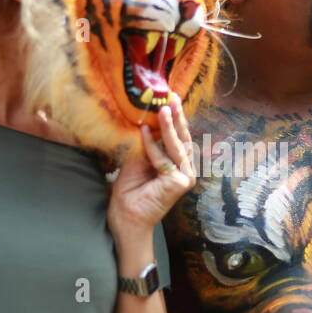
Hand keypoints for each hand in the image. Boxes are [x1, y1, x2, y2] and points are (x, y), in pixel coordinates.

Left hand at [106, 95, 195, 239]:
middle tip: (172, 96)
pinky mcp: (180, 183)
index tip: (168, 99)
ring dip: (169, 126)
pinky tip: (143, 132)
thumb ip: (147, 143)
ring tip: (164, 107)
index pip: (178, 138)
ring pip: (177, 146)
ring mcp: (185, 177)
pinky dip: (152, 146)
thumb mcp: (138, 159)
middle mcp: (184, 170)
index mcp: (176, 164)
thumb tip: (148, 119)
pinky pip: (165, 158)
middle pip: (183, 139)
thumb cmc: (130, 191)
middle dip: (178, 116)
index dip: (174, 119)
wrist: (126, 217)